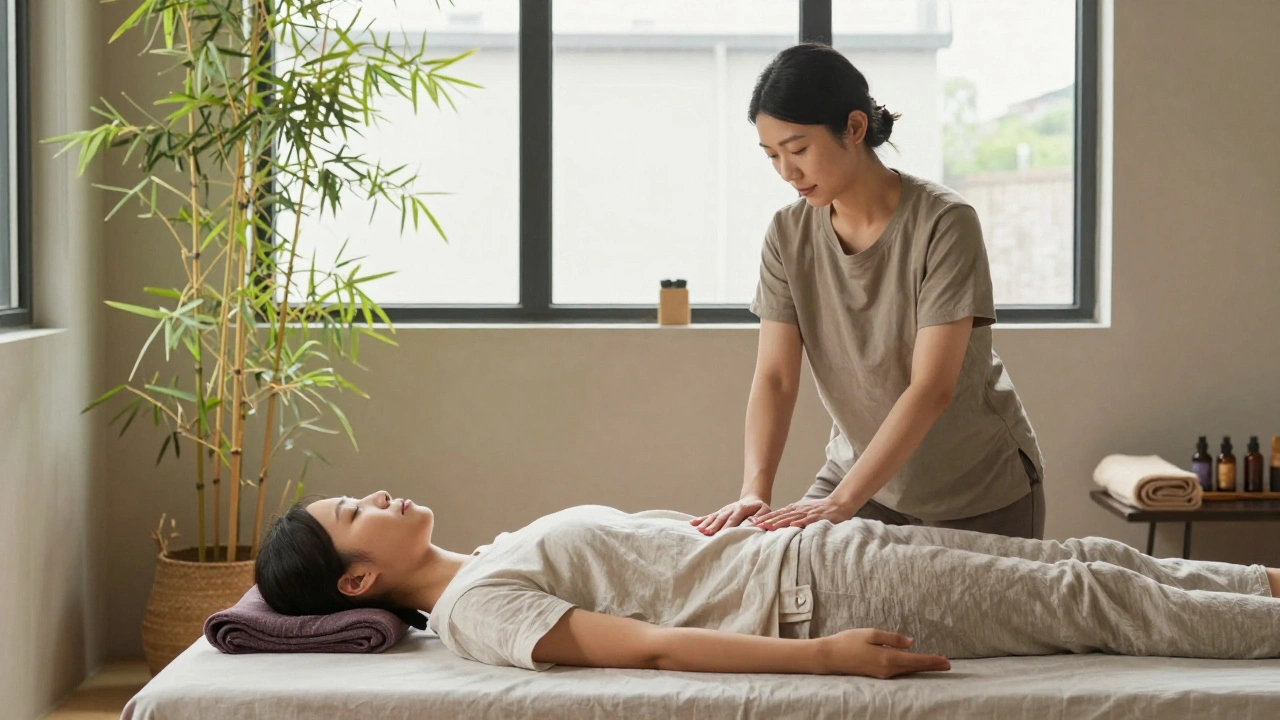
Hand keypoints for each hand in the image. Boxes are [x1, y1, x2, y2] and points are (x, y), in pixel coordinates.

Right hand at [691, 495, 771, 535]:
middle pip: (721, 518)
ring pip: (714, 517)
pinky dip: (701, 519)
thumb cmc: (760, 508)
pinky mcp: (720, 512)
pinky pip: (709, 516)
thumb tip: (754, 521)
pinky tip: (692, 523)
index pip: (734, 518)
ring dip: (706, 523)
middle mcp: (730, 508)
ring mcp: (724, 510)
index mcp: (742, 508)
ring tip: (699, 530)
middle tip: (706, 533)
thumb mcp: (765, 510)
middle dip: (713, 525)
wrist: (753, 499)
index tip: (722, 533)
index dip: (728, 525)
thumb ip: (761, 516)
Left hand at [754, 496, 856, 530]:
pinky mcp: (817, 517)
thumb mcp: (805, 511)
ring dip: (778, 522)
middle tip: (755, 526)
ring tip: (767, 527)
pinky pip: (807, 520)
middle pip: (780, 516)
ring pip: (790, 518)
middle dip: (767, 521)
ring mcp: (808, 513)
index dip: (766, 518)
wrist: (839, 504)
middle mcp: (799, 510)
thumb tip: (781, 523)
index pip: (778, 514)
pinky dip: (799, 523)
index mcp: (795, 509)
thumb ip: (794, 516)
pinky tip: (792, 526)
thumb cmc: (822, 510)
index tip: (754, 522)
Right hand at [817, 629, 950, 678]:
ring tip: (936, 664)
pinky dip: (910, 668)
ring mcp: (882, 674)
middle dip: (931, 665)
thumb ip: (891, 638)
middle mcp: (887, 669)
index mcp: (887, 658)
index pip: (915, 660)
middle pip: (914, 668)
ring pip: (907, 671)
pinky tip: (914, 665)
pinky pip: (899, 671)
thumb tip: (910, 642)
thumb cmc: (848, 642)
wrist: (830, 657)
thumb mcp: (870, 634)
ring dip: (922, 667)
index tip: (945, 660)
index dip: (931, 660)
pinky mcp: (877, 674)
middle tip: (948, 665)